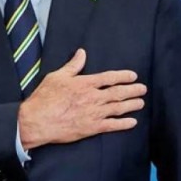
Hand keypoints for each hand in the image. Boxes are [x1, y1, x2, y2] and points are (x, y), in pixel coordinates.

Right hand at [18, 48, 145, 149]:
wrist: (38, 120)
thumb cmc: (44, 97)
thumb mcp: (56, 76)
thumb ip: (72, 66)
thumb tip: (82, 53)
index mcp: (84, 84)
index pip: (109, 78)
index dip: (123, 76)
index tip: (133, 76)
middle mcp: (93, 97)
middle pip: (118, 93)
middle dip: (132, 90)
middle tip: (142, 89)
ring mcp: (94, 113)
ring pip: (118, 108)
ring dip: (131, 105)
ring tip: (141, 103)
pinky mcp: (92, 128)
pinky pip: (113, 125)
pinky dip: (124, 124)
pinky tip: (132, 122)